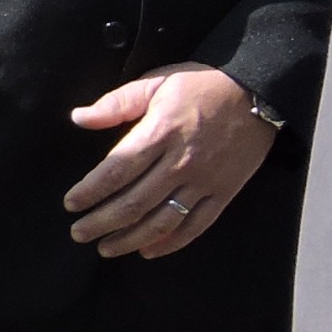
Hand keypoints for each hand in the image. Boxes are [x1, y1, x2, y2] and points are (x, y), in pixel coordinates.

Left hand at [64, 66, 278, 257]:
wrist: (260, 92)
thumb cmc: (204, 84)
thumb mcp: (159, 81)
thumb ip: (118, 102)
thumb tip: (79, 118)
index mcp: (162, 132)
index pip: (117, 170)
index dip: (91, 191)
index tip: (71, 204)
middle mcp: (182, 162)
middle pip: (135, 202)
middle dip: (101, 222)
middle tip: (79, 233)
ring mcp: (205, 180)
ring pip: (162, 220)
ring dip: (130, 239)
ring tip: (106, 248)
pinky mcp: (224, 192)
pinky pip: (196, 224)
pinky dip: (171, 242)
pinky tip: (148, 250)